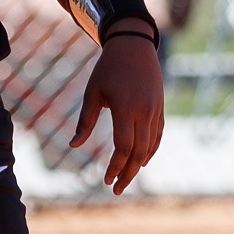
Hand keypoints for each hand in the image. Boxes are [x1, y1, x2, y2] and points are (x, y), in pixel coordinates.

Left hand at [74, 31, 164, 193]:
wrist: (134, 45)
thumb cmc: (108, 68)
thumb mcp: (93, 93)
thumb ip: (85, 121)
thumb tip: (73, 145)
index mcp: (125, 108)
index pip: (123, 147)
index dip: (115, 167)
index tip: (106, 180)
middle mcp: (144, 112)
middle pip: (139, 152)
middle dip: (128, 173)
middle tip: (116, 188)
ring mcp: (155, 111)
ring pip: (150, 146)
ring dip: (139, 165)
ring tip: (126, 178)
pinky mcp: (160, 108)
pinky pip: (157, 136)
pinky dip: (150, 151)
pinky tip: (142, 161)